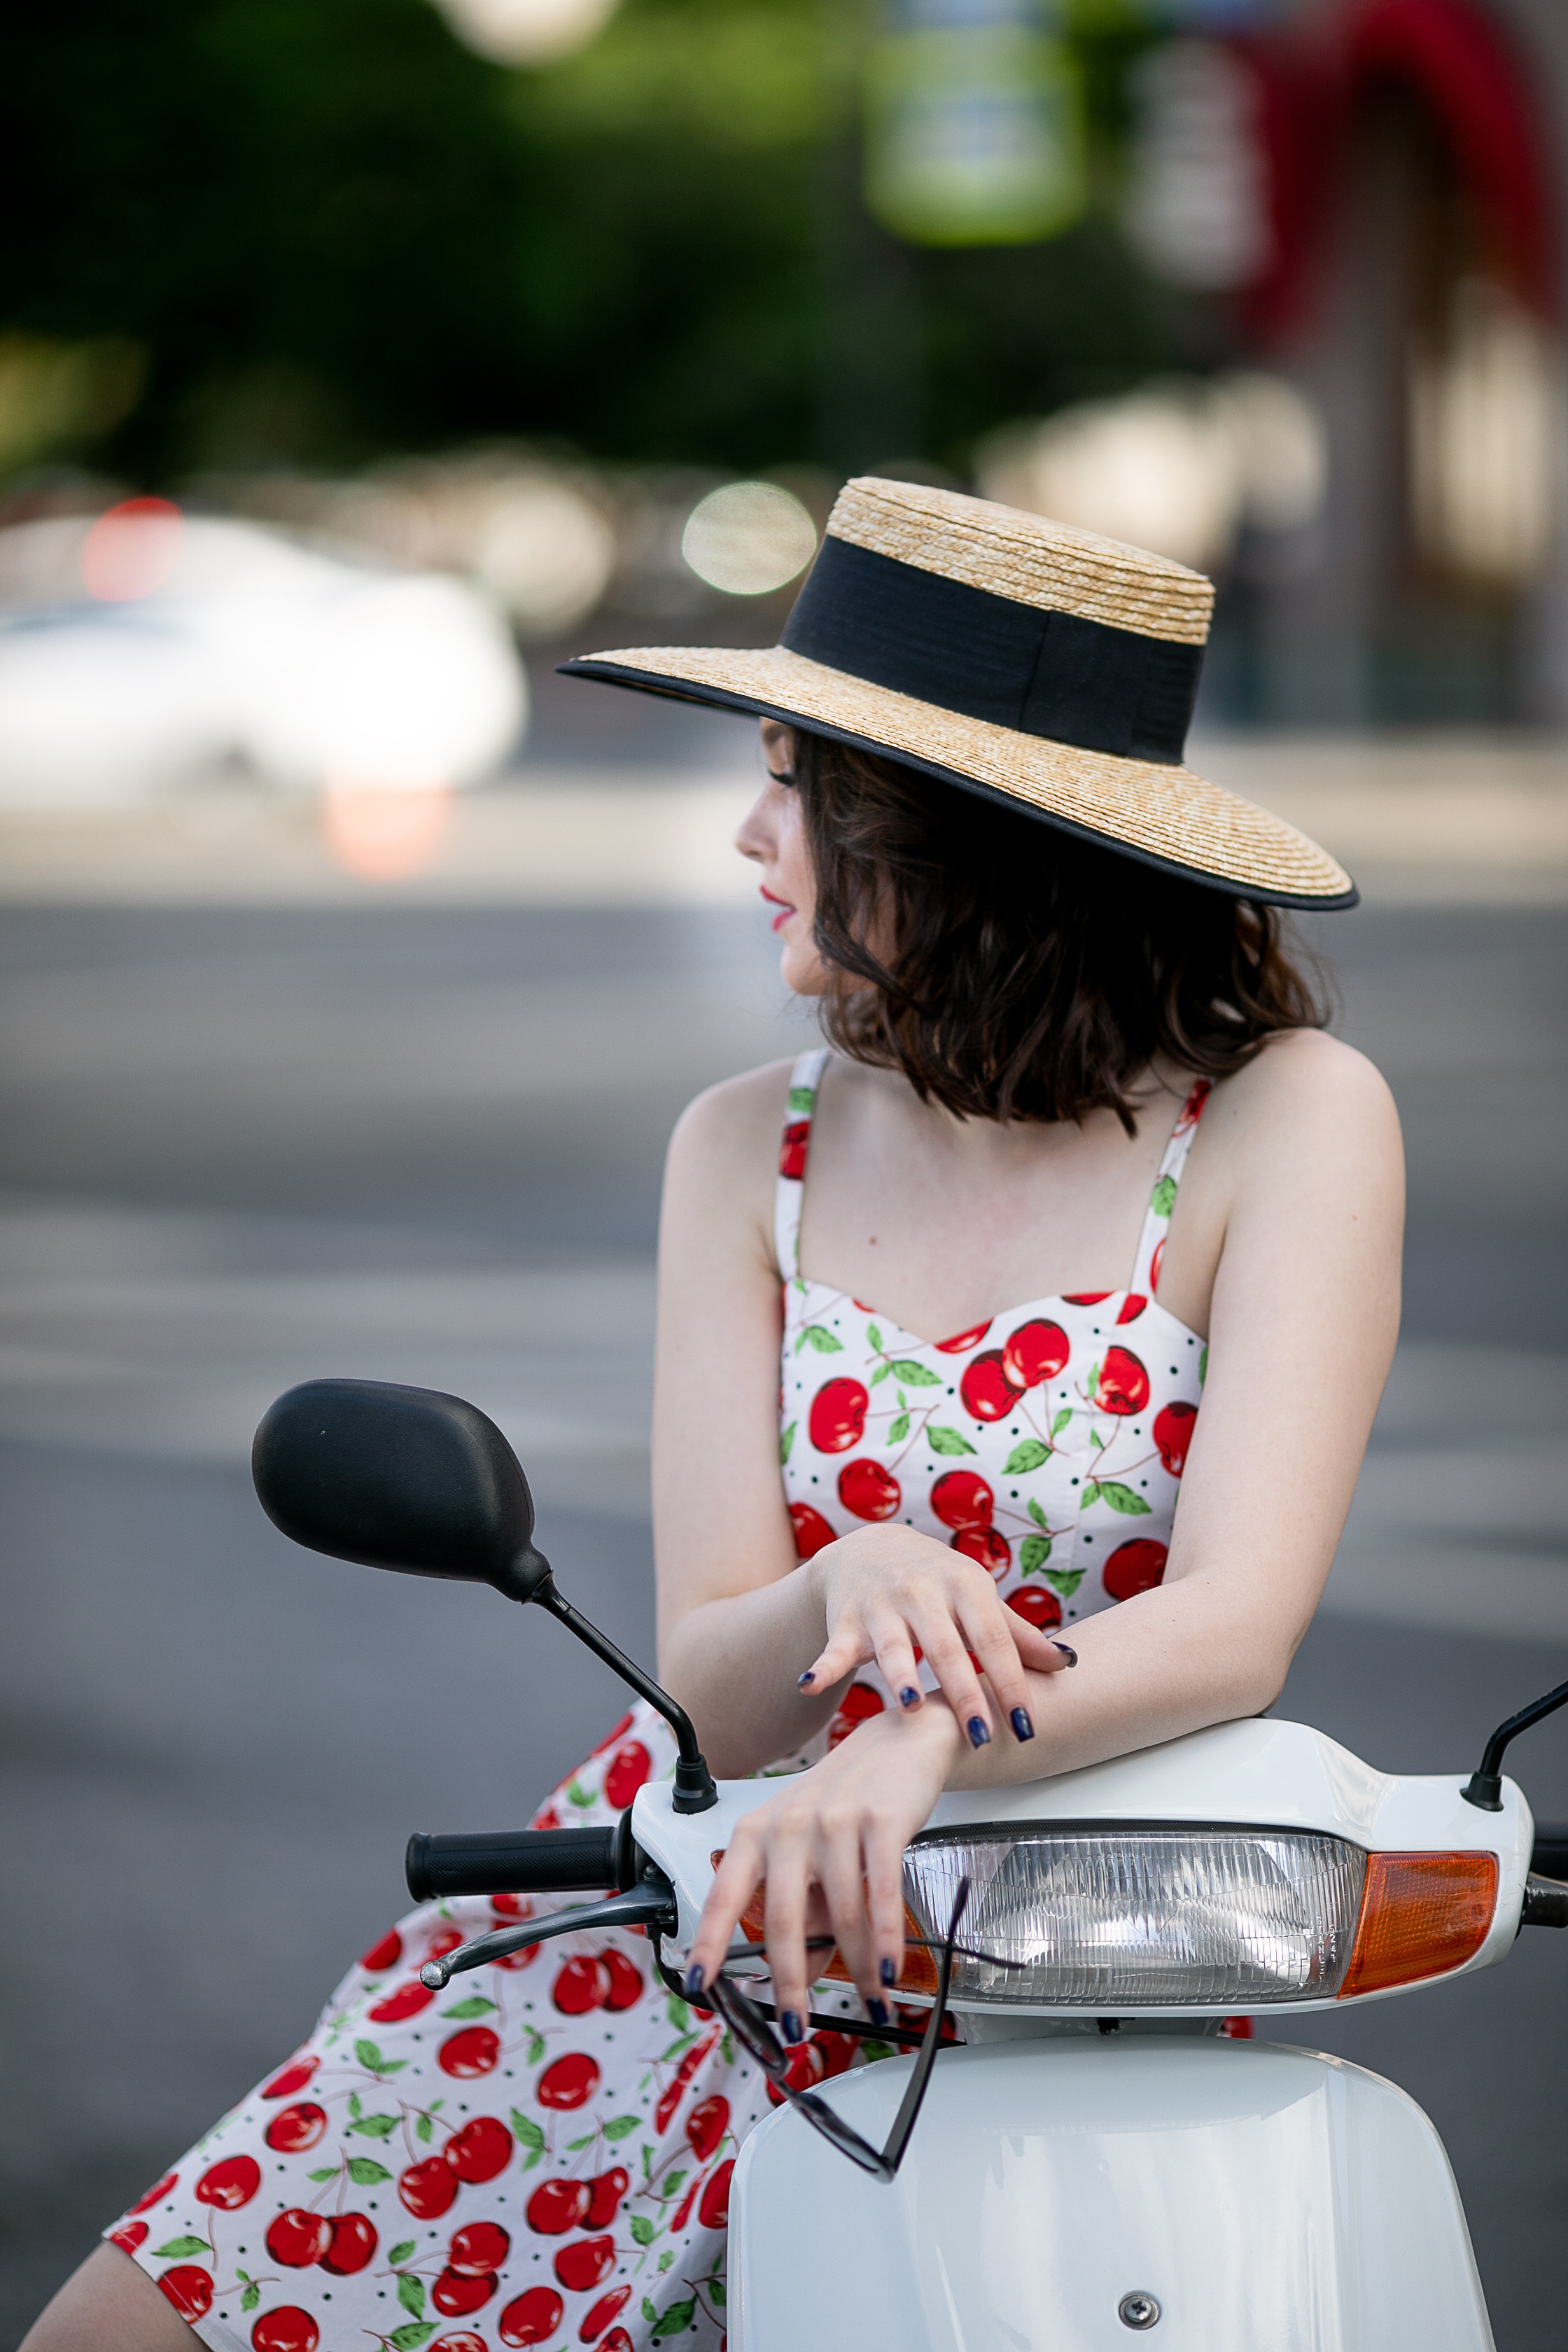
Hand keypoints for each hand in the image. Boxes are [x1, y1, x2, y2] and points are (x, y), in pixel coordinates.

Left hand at [683, 1700, 962, 2034]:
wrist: (898, 1743)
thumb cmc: (847, 1803)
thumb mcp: (812, 1857)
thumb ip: (805, 1917)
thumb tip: (799, 1980)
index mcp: (756, 1833)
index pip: (723, 1895)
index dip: (708, 1943)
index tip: (698, 1983)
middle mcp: (787, 1825)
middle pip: (782, 1918)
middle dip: (788, 1982)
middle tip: (794, 2025)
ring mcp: (833, 1821)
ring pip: (841, 1915)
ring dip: (857, 1970)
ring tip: (871, 2000)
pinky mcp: (880, 1821)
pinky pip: (880, 1893)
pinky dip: (884, 1940)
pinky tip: (887, 1969)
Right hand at [802, 1524, 1071, 1748]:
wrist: (870, 1548)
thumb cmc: (938, 1583)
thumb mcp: (979, 1599)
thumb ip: (1019, 1635)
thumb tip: (1068, 1664)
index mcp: (965, 1585)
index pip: (994, 1639)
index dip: (1011, 1682)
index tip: (1027, 1725)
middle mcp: (923, 1589)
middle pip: (946, 1647)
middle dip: (963, 1692)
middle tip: (981, 1735)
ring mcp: (882, 1604)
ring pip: (892, 1644)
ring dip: (898, 1673)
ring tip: (906, 1704)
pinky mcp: (846, 1619)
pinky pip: (834, 1647)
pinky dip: (823, 1665)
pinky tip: (811, 1684)